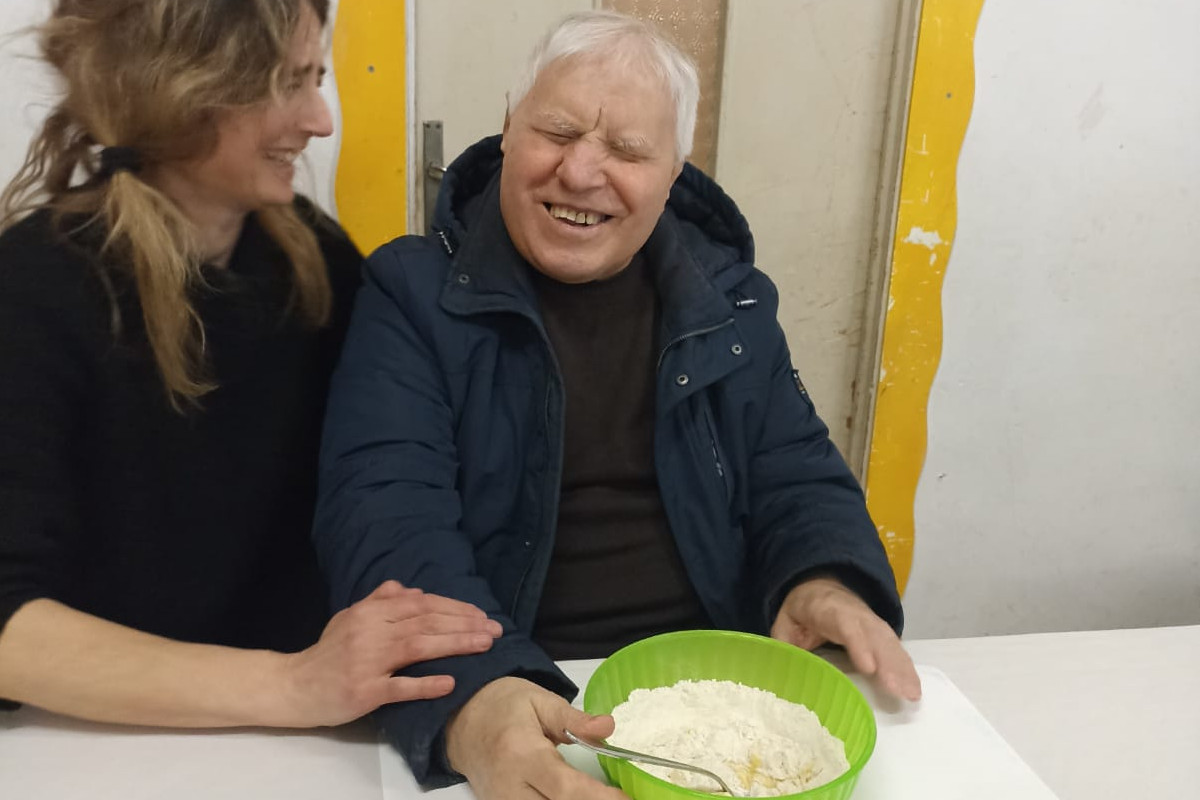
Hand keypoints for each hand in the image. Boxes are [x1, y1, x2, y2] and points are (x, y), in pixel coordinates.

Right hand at [279, 580, 502, 726]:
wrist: (293, 686)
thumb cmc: (326, 653)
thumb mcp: (349, 618)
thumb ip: (379, 601)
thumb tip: (410, 588)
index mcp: (369, 612)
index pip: (420, 604)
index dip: (454, 608)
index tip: (481, 615)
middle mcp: (369, 632)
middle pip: (425, 622)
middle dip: (464, 624)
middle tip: (494, 630)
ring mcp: (366, 662)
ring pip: (417, 647)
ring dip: (455, 644)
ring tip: (484, 645)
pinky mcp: (363, 692)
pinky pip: (398, 687)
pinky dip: (425, 684)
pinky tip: (450, 683)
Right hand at [446, 676, 628, 799]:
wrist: (460, 719)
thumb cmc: (501, 706)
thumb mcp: (540, 700)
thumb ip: (575, 718)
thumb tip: (608, 727)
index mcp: (521, 752)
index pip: (565, 787)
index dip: (598, 798)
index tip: (624, 799)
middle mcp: (509, 785)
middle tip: (618, 798)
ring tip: (600, 796)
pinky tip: (577, 798)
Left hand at [771, 577, 921, 700]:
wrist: (817, 586)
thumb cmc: (800, 610)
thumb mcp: (784, 623)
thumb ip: (784, 644)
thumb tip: (782, 671)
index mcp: (827, 609)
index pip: (846, 625)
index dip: (859, 645)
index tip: (869, 667)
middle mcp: (855, 614)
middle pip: (875, 637)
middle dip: (889, 664)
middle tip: (899, 690)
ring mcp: (871, 622)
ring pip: (889, 643)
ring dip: (902, 669)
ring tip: (912, 694)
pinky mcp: (879, 633)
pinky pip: (895, 649)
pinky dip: (905, 667)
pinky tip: (913, 687)